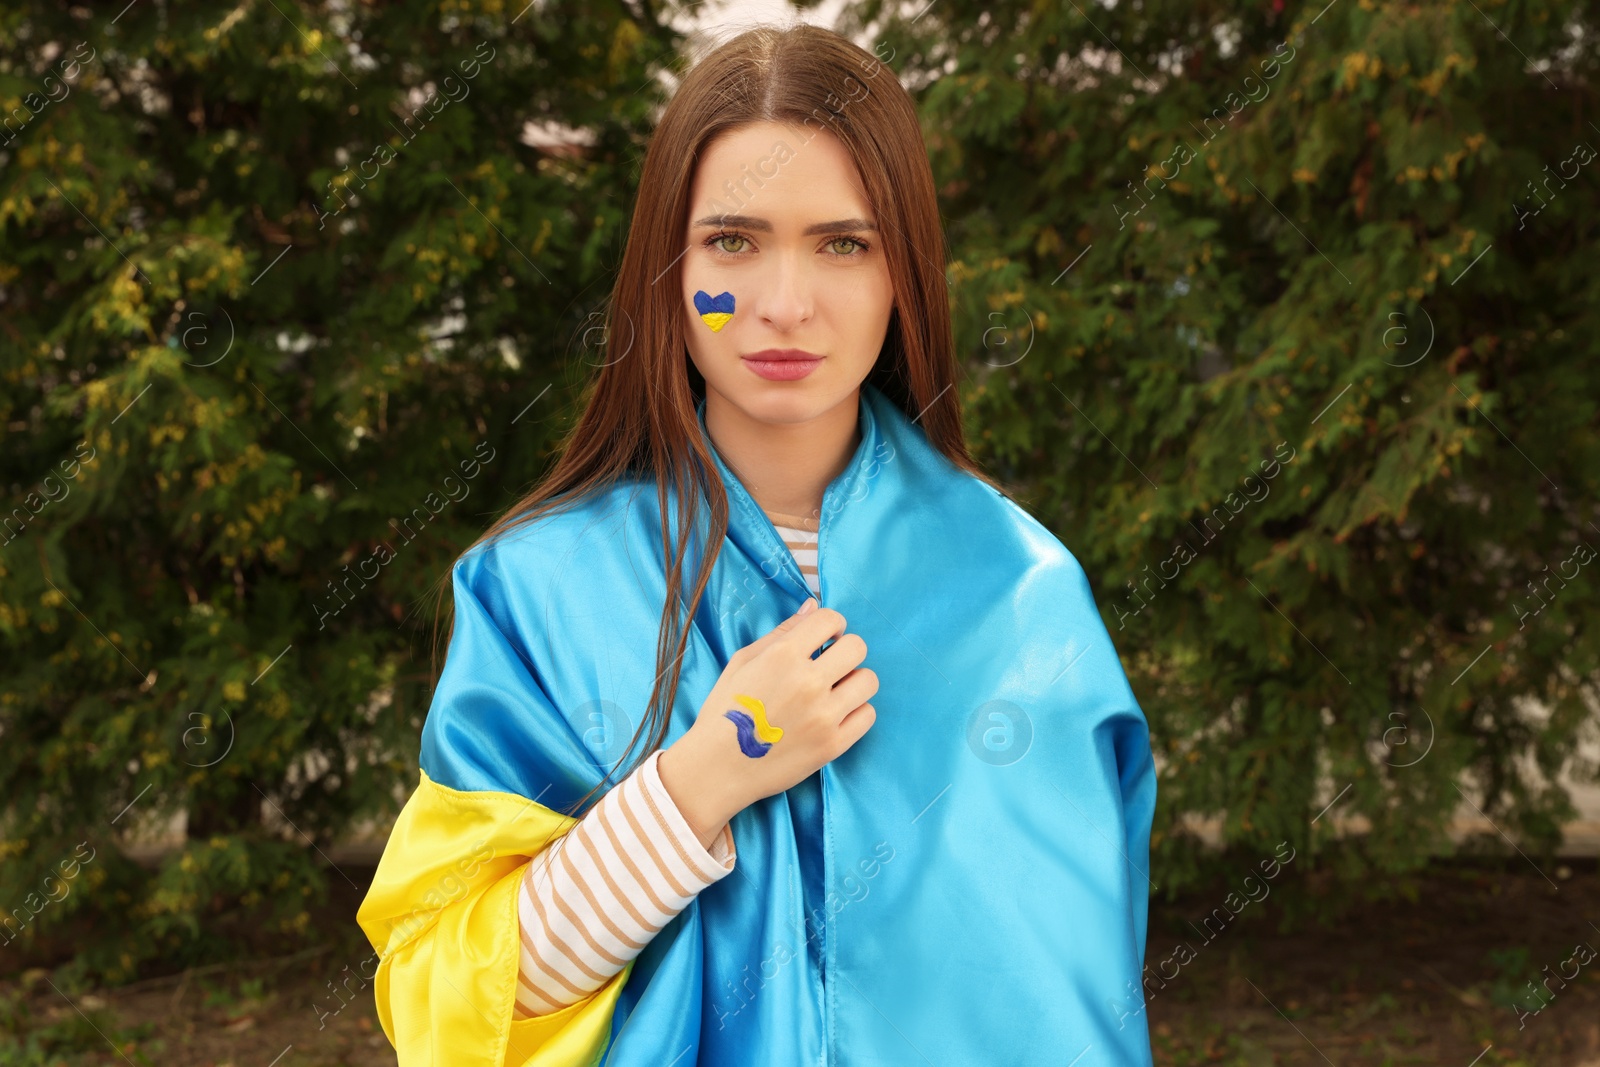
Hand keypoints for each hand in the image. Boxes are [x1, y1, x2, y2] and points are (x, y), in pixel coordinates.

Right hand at [658, 597, 877, 843]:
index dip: (831, 626)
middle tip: (830, 665)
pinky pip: (868, 715)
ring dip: (854, 681)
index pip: (831, 619)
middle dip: (845, 650)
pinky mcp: (833, 745)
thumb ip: (782, 632)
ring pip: (868, 680)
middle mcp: (808, 682)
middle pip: (857, 647)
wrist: (717, 768)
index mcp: (782, 657)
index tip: (824, 639)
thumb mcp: (742, 663)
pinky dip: (856, 711)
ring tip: (834, 691)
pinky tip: (835, 714)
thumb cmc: (725, 712)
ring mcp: (824, 716)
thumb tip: (813, 606)